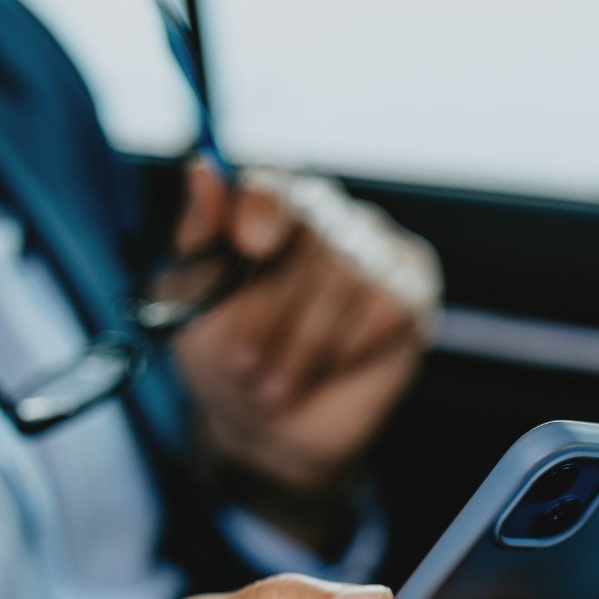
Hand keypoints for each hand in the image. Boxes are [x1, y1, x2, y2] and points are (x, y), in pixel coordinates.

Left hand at [168, 163, 440, 499]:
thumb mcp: (188, 299)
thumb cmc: (224, 354)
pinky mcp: (411, 291)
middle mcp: (326, 216)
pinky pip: (385, 304)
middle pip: (313, 232)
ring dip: (303, 342)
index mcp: (268, 207)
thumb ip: (196, 234)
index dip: (265, 206)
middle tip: (242, 363)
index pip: (274, 182)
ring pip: (346, 274)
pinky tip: (327, 369)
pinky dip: (345, 348)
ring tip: (275, 384)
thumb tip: (201, 169)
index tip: (250, 243)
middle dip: (271, 310)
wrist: (267, 429)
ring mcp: (375, 250)